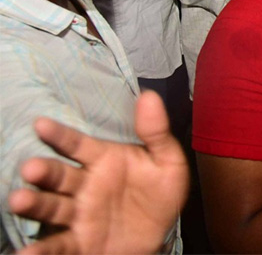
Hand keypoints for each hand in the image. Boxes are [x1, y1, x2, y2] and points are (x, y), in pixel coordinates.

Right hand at [6, 92, 188, 254]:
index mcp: (102, 161)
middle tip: (31, 168)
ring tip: (19, 200)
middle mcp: (84, 186)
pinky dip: (40, 250)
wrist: (162, 233)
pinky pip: (57, 245)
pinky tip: (27, 252)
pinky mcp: (78, 242)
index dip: (60, 135)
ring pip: (51, 206)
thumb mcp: (167, 161)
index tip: (41, 124)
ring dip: (34, 203)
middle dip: (43, 171)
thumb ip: (156, 132)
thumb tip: (149, 96)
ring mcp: (78, 214)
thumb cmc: (160, 193)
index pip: (77, 144)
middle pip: (58, 175)